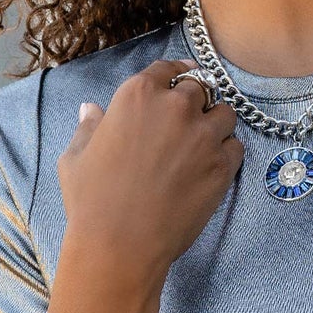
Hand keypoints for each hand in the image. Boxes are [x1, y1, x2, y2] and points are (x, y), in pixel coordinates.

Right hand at [57, 60, 243, 291]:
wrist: (120, 244)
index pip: (168, 68)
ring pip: (225, 114)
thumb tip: (91, 110)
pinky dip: (227, 152)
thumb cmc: (92, 201)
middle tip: (188, 122)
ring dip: (216, 123)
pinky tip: (211, 166)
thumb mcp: (77, 157)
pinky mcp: (223, 165)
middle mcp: (175, 107)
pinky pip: (236, 146)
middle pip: (200, 88)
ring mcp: (203, 135)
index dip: (177, 73)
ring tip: (203, 144)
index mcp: (138, 95)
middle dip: (195, 101)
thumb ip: (89, 127)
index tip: (183, 77)